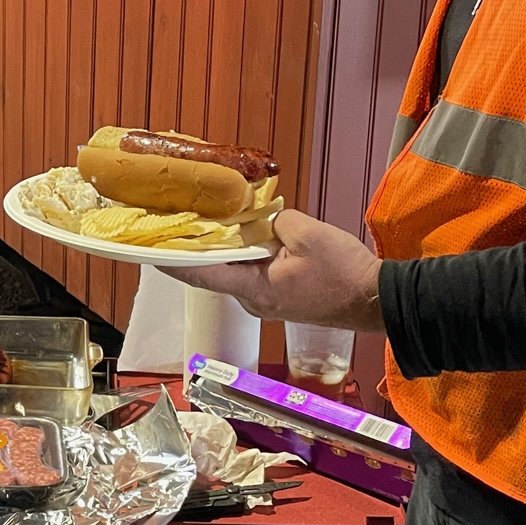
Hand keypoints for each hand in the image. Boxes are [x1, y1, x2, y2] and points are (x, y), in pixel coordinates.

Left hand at [159, 211, 385, 333]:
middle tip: (175, 223)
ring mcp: (266, 302)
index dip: (172, 261)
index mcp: (254, 288)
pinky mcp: (279, 298)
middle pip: (214, 272)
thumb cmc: (344, 273)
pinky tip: (243, 236)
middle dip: (195, 249)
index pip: (201, 274)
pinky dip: (243, 256)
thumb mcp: (307, 233)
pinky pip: (252, 274)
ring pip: (234, 272)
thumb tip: (263, 222)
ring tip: (204, 223)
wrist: (377, 301)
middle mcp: (253, 301)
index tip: (147, 250)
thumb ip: (274, 222)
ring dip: (222, 251)